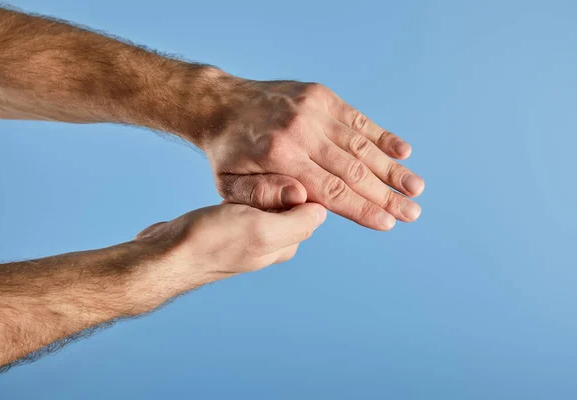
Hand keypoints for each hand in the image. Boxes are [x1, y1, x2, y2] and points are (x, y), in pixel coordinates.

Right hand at [134, 202, 326, 276]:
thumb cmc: (212, 241)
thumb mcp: (262, 230)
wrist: (166, 253)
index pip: (307, 208)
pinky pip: (245, 205)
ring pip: (265, 201)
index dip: (296, 189)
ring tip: (238, 191)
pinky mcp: (229, 228)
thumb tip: (322, 209)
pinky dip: (242, 194)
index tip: (277, 180)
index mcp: (286, 245)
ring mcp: (249, 237)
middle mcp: (272, 244)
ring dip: (256, 190)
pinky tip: (229, 194)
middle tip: (252, 186)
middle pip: (287, 203)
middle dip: (275, 188)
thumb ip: (297, 222)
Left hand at [203, 79, 424, 230]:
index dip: (362, 208)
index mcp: (280, 159)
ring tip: (416, 187)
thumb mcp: (230, 185)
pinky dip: (381, 135)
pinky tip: (403, 151)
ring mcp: (313, 110)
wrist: (221, 104)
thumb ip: (264, 197)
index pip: (331, 190)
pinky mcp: (320, 96)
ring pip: (360, 145)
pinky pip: (357, 118)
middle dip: (386, 195)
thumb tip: (302, 201)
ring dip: (391, 168)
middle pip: (353, 170)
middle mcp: (301, 132)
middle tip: (413, 212)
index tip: (388, 223)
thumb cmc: (228, 153)